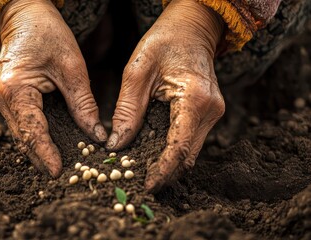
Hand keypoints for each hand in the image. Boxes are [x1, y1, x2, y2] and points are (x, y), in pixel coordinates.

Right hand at [0, 0, 106, 176]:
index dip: (46, 153)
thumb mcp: (72, 67)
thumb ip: (83, 103)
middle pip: (23, 136)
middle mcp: (0, 97)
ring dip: (38, 149)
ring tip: (59, 165)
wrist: (23, 15)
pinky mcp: (4, 98)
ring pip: (20, 132)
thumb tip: (96, 135)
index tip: (58, 173)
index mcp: (14, 88)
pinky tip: (50, 146)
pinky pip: (21, 123)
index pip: (32, 130)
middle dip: (42, 157)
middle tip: (63, 175)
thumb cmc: (47, 33)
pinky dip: (35, 135)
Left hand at [107, 0, 224, 191]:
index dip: (162, 171)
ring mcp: (213, 113)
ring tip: (142, 169)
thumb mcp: (137, 72)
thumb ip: (127, 110)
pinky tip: (153, 152)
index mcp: (194, 99)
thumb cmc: (163, 42)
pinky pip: (190, 139)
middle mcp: (210, 110)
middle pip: (188, 156)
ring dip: (168, 163)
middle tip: (138, 181)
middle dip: (164, 172)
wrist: (190, 28)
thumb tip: (116, 145)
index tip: (146, 185)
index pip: (180, 147)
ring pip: (191, 151)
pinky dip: (173, 150)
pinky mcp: (208, 113)